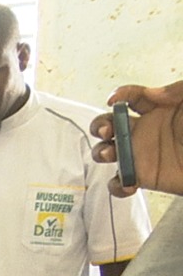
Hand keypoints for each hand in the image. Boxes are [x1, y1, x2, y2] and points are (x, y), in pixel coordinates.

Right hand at [91, 81, 182, 195]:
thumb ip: (177, 90)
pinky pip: (121, 183)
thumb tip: (153, 94)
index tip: (114, 100)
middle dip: (100, 125)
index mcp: (160, 109)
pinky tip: (127, 182)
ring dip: (101, 153)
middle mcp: (147, 131)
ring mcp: (143, 155)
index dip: (119, 95)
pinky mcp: (146, 178)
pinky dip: (116, 185)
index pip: (131, 97)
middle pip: (110, 124)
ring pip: (109, 152)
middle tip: (107, 130)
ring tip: (110, 155)